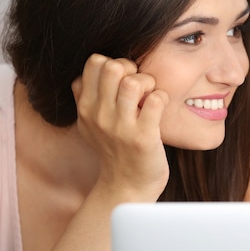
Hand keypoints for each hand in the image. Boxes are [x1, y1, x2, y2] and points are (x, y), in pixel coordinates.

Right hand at [72, 54, 169, 199]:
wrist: (126, 187)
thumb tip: (97, 66)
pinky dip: (162, 98)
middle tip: (141, 86)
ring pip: (133, 82)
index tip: (124, 79)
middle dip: (132, 69)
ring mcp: (121, 127)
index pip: (94, 62)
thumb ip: (88, 97)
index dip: (114, 62)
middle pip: (112, 66)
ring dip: (149, 83)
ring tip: (151, 96)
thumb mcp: (90, 124)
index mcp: (86, 108)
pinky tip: (160, 108)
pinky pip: (156, 100)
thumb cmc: (114, 151)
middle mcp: (99, 115)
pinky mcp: (143, 137)